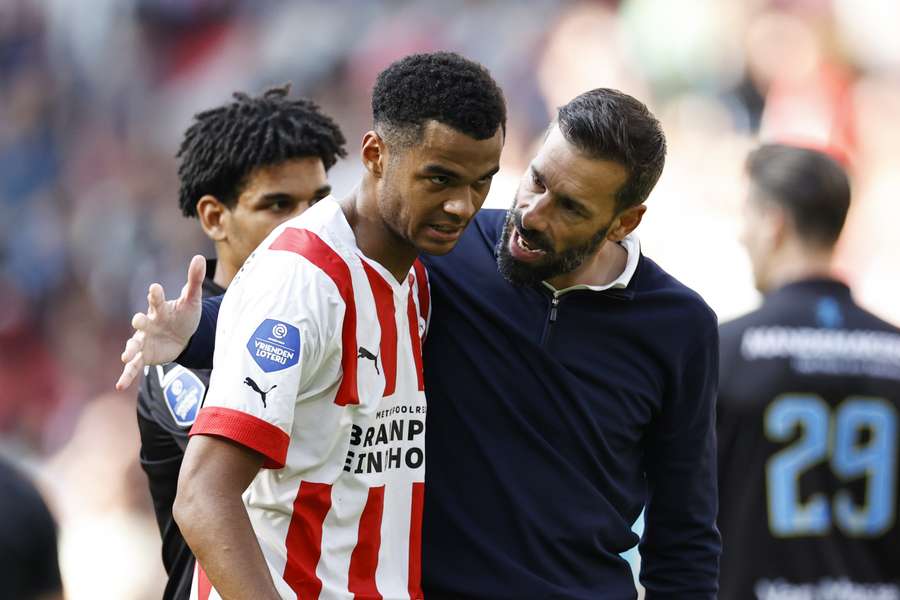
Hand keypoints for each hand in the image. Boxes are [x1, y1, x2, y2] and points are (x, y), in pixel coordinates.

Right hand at [116, 255, 205, 390]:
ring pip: (134, 344)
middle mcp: (148, 323)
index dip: (155, 294)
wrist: (184, 336)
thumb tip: (200, 257)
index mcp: (160, 308)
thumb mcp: (192, 300)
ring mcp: (144, 340)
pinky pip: (134, 366)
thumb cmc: (185, 315)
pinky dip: (127, 375)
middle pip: (142, 321)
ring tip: (126, 355)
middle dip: (140, 321)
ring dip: (130, 349)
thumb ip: (194, 280)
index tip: (155, 287)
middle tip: (138, 320)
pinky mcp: (144, 356)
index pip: (156, 299)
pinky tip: (119, 385)